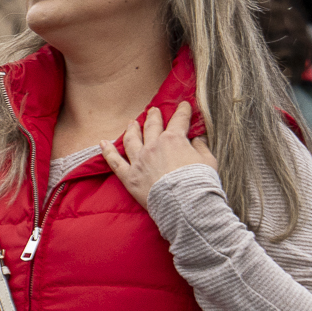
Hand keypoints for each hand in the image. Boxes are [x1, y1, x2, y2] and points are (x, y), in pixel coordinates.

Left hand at [100, 102, 216, 207]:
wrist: (185, 205)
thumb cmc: (200, 183)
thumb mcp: (208, 161)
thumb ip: (202, 147)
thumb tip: (199, 139)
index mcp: (174, 139)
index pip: (179, 120)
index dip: (182, 111)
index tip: (184, 105)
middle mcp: (153, 146)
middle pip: (152, 126)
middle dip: (154, 116)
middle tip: (154, 110)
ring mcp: (139, 161)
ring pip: (131, 140)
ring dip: (131, 130)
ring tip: (132, 123)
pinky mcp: (129, 177)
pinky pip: (115, 162)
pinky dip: (108, 152)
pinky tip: (103, 143)